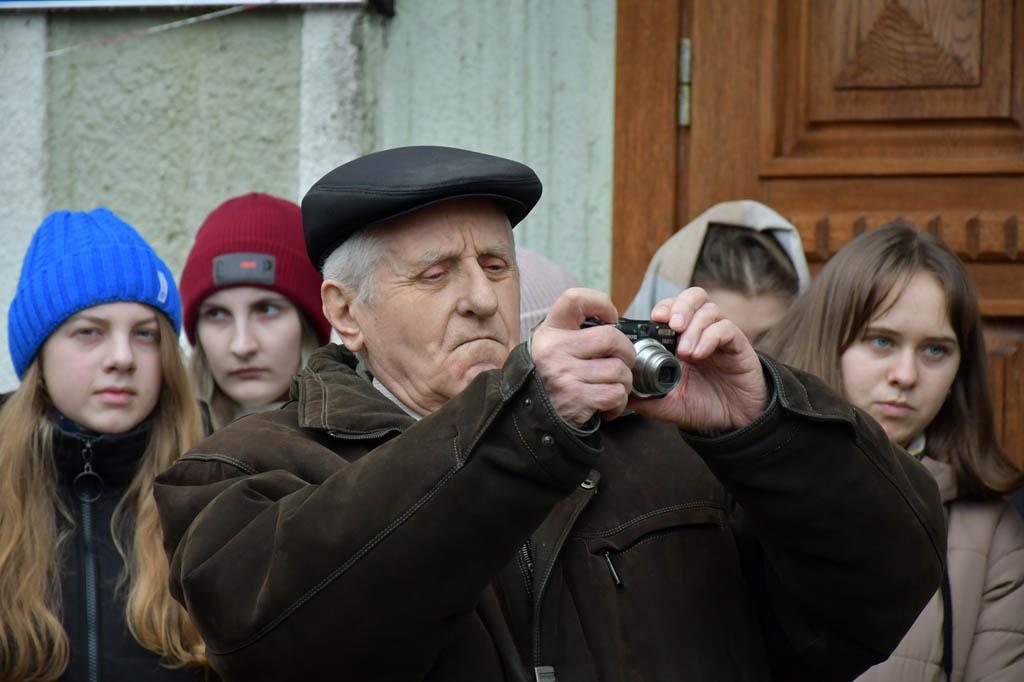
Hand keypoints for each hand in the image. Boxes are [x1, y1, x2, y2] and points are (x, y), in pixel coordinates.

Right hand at [530, 288, 635, 426]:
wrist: (526, 418)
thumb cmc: (547, 380)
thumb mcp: (549, 348)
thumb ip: (574, 334)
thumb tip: (615, 327)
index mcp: (550, 332)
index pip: (575, 300)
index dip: (601, 303)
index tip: (611, 317)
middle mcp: (554, 349)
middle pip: (611, 337)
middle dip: (627, 352)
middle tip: (622, 361)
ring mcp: (564, 374)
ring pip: (619, 370)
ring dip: (624, 382)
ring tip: (611, 387)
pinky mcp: (576, 398)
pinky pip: (615, 394)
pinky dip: (618, 402)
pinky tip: (606, 405)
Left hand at [628, 287, 767, 434]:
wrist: (734, 422)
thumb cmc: (703, 407)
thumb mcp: (670, 404)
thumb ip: (647, 398)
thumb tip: (622, 396)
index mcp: (682, 340)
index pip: (673, 308)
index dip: (663, 308)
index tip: (653, 320)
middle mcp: (702, 332)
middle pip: (694, 297)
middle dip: (679, 306)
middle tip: (671, 326)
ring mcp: (721, 337)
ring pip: (710, 309)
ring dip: (694, 326)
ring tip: (685, 352)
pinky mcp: (739, 346)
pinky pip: (727, 328)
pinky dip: (710, 337)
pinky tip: (699, 354)